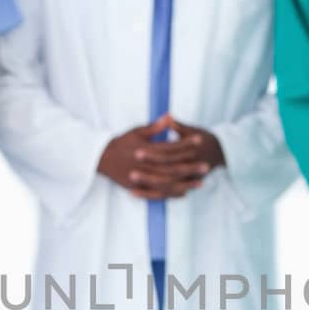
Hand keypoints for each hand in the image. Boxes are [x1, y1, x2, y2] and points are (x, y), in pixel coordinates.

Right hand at [97, 114, 222, 199]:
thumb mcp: (136, 132)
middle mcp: (145, 165)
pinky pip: (157, 193)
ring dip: (185, 183)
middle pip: (172, 167)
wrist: (101, 158)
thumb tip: (169, 116)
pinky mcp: (138, 187)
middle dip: (190, 167)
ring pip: (167, 183)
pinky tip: (184, 193)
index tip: (199, 140)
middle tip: (207, 166)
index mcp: (146, 149)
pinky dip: (171, 193)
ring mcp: (141, 178)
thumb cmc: (121, 143)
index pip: (170, 146)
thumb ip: (154, 127)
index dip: (186, 143)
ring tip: (201, 183)